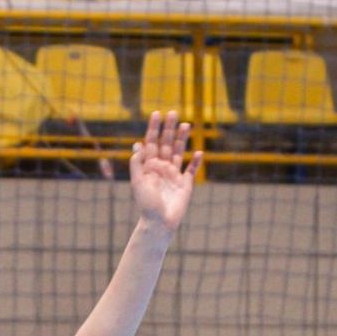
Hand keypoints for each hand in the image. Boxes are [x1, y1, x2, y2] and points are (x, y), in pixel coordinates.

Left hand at [130, 111, 201, 231]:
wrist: (159, 222)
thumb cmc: (146, 204)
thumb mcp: (138, 182)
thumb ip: (137, 164)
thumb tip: (138, 144)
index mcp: (149, 166)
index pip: (151, 143)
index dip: (154, 128)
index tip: (156, 113)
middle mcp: (161, 168)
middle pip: (165, 144)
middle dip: (169, 129)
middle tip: (173, 113)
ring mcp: (173, 175)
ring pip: (178, 152)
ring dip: (182, 139)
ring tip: (186, 124)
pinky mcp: (185, 184)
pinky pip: (190, 170)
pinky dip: (195, 161)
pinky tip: (198, 152)